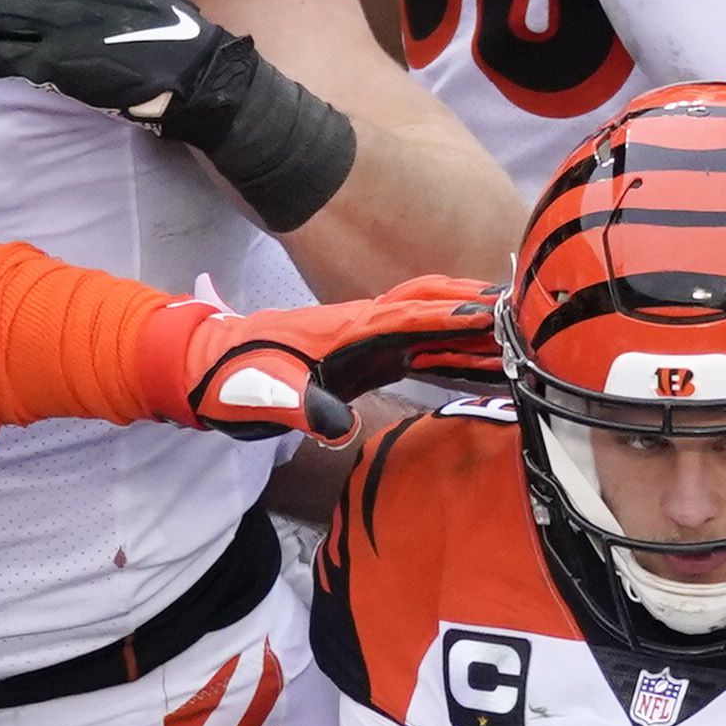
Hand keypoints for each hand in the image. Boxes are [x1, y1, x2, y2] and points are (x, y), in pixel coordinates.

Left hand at [148, 277, 501, 438]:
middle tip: (527, 309)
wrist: (197, 369)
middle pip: (428, 303)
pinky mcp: (359, 357)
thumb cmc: (227, 381)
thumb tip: (333, 422)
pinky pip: (417, 347)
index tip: (497, 314)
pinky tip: (477, 362)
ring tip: (520, 333)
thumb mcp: (260, 396)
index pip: (409, 316)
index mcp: (342, 328)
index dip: (453, 316)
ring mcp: (360, 339)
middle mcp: (358, 324)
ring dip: (471, 325)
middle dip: (476, 304)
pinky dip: (452, 349)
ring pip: (428, 323)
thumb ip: (298, 405)